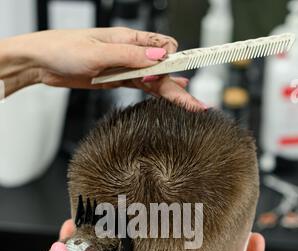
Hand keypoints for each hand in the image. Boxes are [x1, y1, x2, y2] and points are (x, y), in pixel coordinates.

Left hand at [2, 27, 204, 108]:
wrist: (43, 62)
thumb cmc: (64, 49)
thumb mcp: (99, 52)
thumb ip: (130, 56)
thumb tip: (160, 56)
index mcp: (129, 39)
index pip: (163, 47)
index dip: (169, 63)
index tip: (164, 77)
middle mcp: (130, 52)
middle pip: (162, 69)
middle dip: (179, 86)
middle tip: (196, 105)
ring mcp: (124, 67)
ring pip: (154, 81)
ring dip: (171, 93)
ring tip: (191, 107)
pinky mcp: (116, 80)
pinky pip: (141, 87)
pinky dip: (156, 92)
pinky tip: (170, 95)